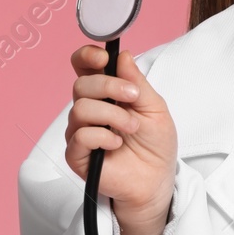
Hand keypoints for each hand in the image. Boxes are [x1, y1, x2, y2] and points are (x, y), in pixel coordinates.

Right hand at [65, 46, 177, 227]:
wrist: (156, 180)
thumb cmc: (155, 144)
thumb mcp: (154, 107)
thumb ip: (137, 82)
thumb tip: (122, 55)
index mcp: (104, 93)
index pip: (83, 66)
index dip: (87, 57)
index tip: (105, 58)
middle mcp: (88, 110)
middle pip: (81, 84)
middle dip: (109, 86)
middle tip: (133, 97)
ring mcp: (80, 132)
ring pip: (80, 109)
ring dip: (113, 115)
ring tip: (132, 128)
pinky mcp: (77, 155)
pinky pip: (80, 136)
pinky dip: (103, 136)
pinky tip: (117, 144)